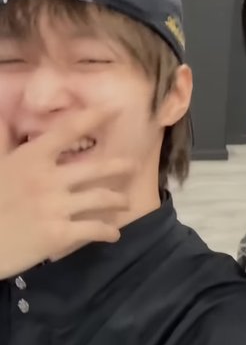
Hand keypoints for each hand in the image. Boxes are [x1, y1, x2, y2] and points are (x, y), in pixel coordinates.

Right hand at [0, 107, 134, 278]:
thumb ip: (2, 140)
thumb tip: (2, 115)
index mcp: (32, 158)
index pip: (68, 130)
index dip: (93, 117)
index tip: (113, 109)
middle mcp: (49, 179)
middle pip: (96, 167)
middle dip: (119, 166)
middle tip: (134, 165)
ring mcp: (56, 207)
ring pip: (101, 198)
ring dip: (118, 200)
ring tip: (125, 202)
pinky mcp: (60, 234)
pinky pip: (94, 229)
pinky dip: (108, 231)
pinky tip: (113, 234)